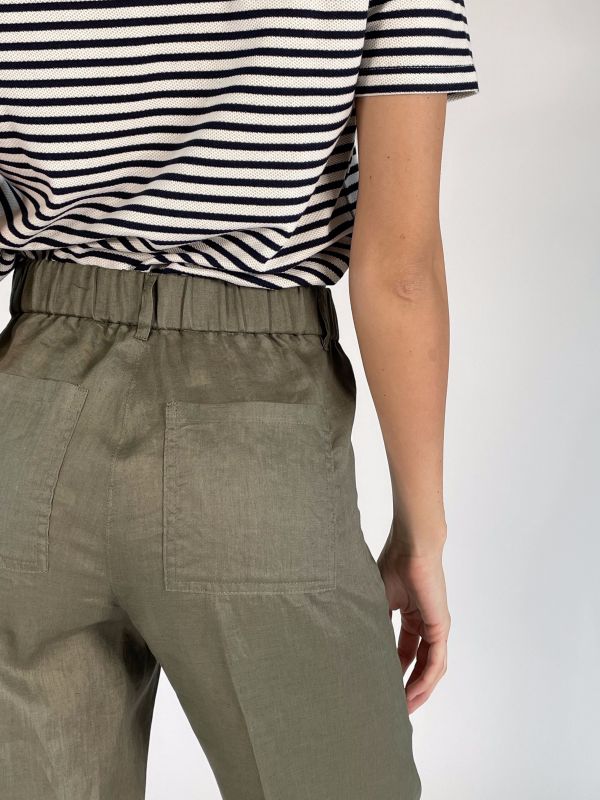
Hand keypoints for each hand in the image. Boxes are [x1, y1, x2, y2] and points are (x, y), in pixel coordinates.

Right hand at [377, 527, 449, 713]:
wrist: (411, 546)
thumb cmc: (394, 562)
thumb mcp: (378, 598)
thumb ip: (373, 618)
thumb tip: (354, 638)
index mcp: (410, 615)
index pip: (404, 651)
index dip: (394, 671)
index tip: (381, 688)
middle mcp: (426, 623)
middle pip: (419, 664)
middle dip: (408, 687)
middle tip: (394, 708)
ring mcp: (435, 626)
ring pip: (430, 668)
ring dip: (418, 690)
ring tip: (404, 709)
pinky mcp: (441, 627)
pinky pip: (436, 662)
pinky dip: (425, 680)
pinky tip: (414, 694)